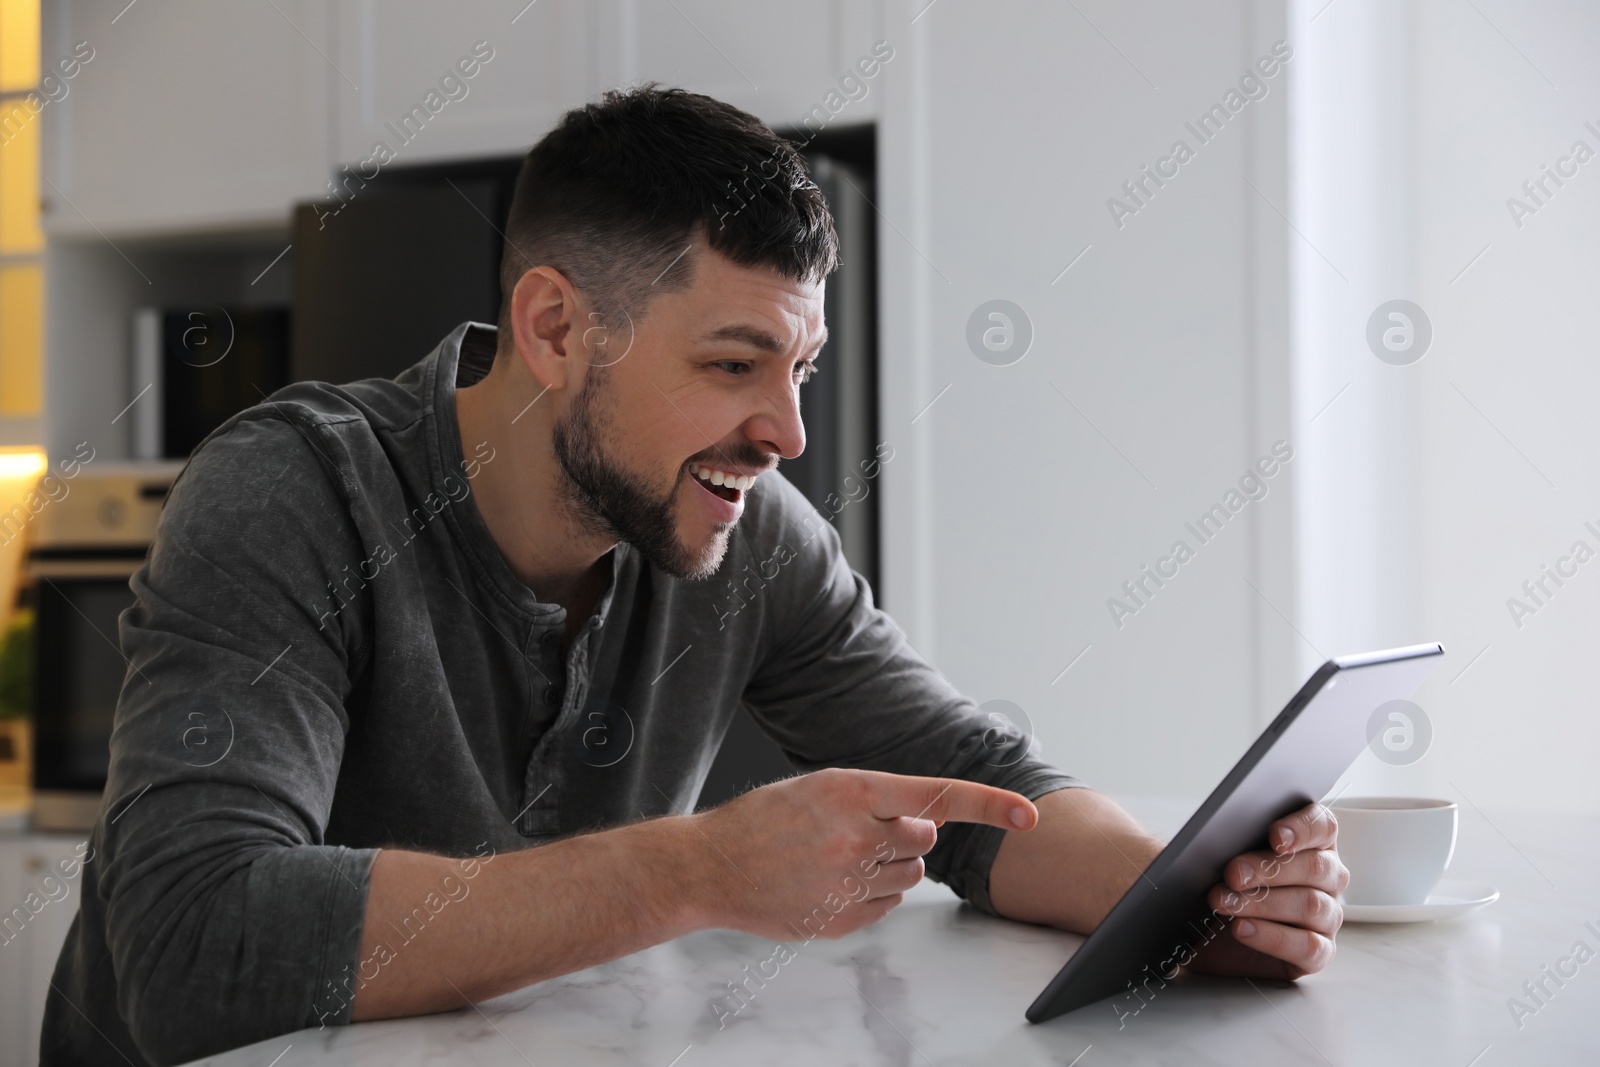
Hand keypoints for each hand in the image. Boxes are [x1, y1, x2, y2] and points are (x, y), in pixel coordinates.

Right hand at [690, 768, 1037, 940]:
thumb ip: (877, 801)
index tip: (1028, 814)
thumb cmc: (763, 821)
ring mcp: (851, 881)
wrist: (712, 867)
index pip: (939, 796)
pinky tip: (828, 881)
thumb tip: (928, 824)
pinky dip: (870, 893)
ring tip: (837, 857)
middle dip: (905, 834)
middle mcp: (858, 835)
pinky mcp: (844, 918)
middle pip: (925, 839)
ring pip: (909, 874)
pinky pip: (887, 904)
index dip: (990, 804)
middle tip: (861, 832)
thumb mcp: (820, 788)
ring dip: (888, 864)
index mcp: (853, 791)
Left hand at [1187, 801, 1347, 979]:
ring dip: (1262, 904)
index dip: (1302, 828)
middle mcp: (1328, 878)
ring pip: (1311, 905)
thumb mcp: (1224, 859)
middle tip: (1232, 874)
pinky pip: (1308, 946)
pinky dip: (1272, 937)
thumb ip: (1231, 841)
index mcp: (1312, 844)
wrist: (1211, 936)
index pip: (1323, 826)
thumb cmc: (1227, 886)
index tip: (1274, 836)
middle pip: (1314, 866)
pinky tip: (1242, 929)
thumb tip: (1217, 836)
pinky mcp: (1320, 952)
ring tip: (1226, 903)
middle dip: (1268, 869)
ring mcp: (1328, 916)